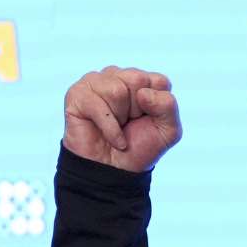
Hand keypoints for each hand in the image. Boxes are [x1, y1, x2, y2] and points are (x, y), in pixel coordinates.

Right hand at [62, 66, 181, 171]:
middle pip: (137, 79)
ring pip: (116, 90)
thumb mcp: (169, 130)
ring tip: (117, 125)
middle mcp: (119, 75)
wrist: (115, 171)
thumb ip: (168, 106)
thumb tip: (142, 92)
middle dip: (137, 109)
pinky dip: (109, 128)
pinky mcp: (77, 94)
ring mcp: (96, 82)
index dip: (157, 107)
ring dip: (120, 117)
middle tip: (129, 122)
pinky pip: (97, 105)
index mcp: (144, 80)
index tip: (148, 119)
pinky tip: (111, 137)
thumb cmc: (140, 147)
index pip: (160, 81)